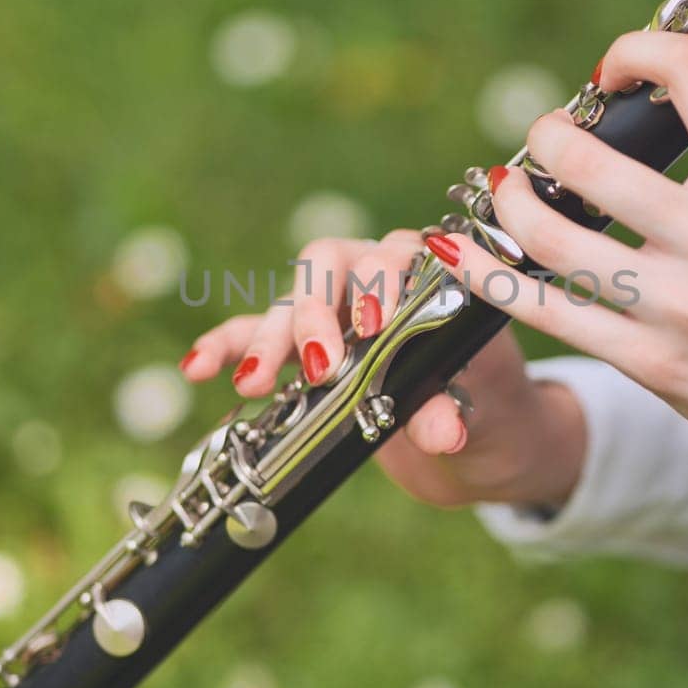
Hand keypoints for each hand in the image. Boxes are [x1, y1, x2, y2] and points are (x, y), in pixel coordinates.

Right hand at [179, 232, 585, 507]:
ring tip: (254, 382)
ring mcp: (335, 307)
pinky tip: (196, 367)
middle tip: (317, 365)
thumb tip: (444, 431)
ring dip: (270, 337)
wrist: (481, 430)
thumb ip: (457, 410)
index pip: (397, 255)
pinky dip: (227, 345)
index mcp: (429, 273)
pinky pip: (254, 332)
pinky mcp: (304, 345)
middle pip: (331, 266)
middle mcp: (377, 277)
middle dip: (316, 312)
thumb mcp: (484, 410)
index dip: (380, 285)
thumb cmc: (490, 402)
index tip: (373, 326)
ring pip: (291, 299)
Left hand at [435, 31, 687, 522]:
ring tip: (506, 186)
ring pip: (556, 241)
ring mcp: (677, 307)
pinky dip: (493, 279)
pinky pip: (550, 314)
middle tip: (545, 134)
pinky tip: (461, 251)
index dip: (641, 51)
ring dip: (512, 203)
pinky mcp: (648, 363)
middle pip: (595, 164)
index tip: (616, 68)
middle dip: (551, 134)